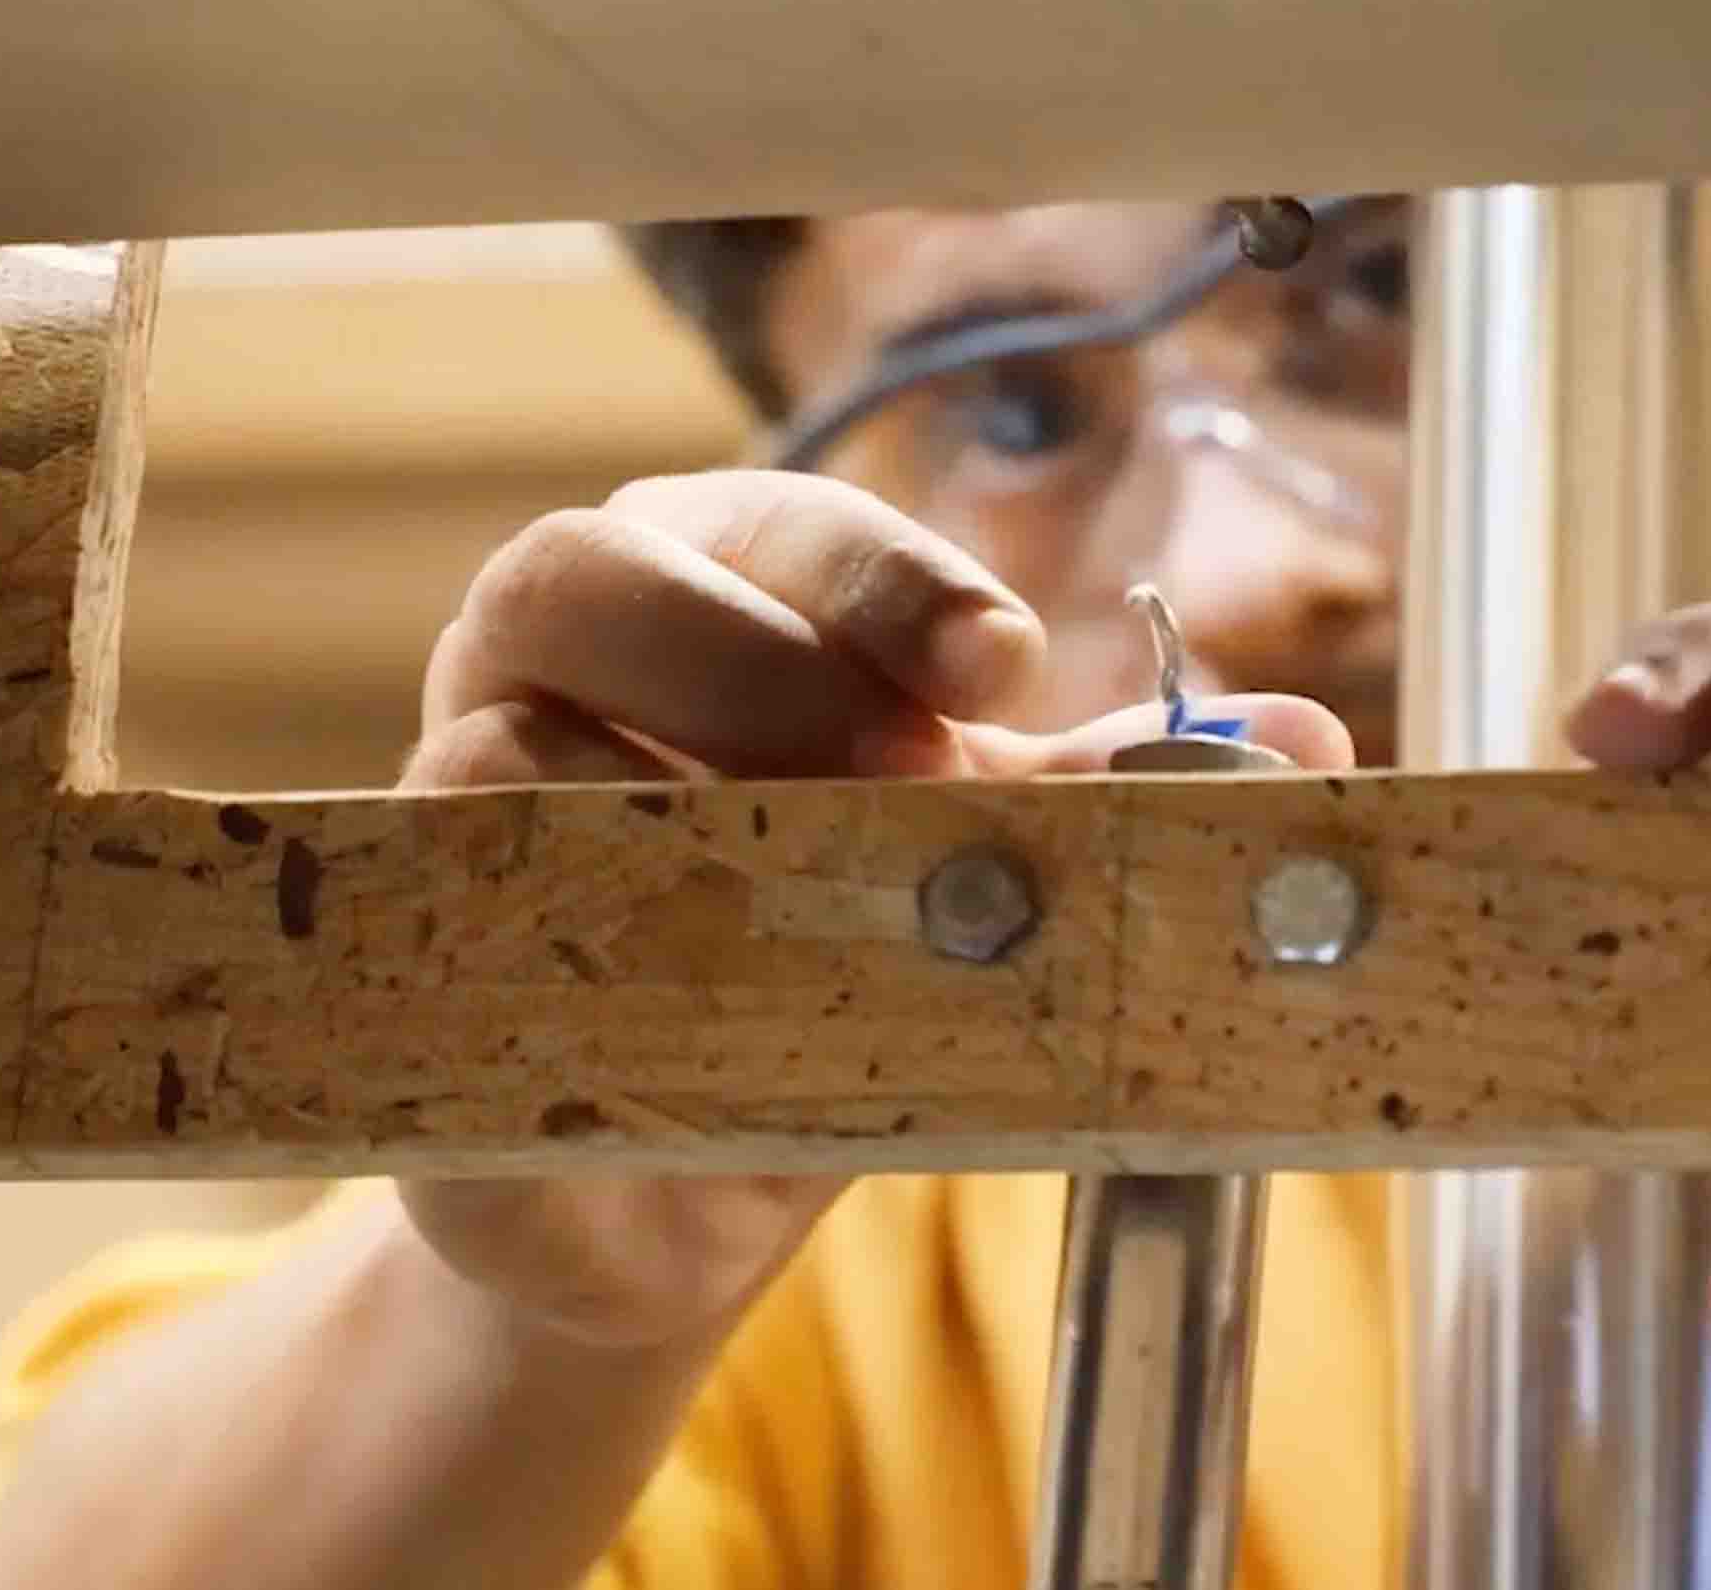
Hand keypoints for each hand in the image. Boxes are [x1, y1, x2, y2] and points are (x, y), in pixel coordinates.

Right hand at [393, 470, 1349, 1348]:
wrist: (689, 1189)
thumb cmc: (826, 965)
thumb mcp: (968, 869)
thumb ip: (1103, 799)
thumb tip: (1306, 746)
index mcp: (683, 585)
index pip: (766, 520)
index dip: (883, 578)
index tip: (1004, 666)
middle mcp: (532, 658)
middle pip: (577, 570)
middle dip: (758, 665)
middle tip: (905, 780)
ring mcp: (437, 801)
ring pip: (506, 749)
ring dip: (678, 826)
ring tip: (813, 917)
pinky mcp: (404, 965)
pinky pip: (460, 928)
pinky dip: (586, 966)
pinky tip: (692, 1021)